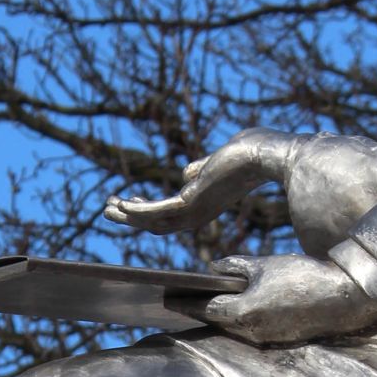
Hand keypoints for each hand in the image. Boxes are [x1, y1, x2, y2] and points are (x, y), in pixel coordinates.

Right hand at [105, 128, 295, 233]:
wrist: (269, 154)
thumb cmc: (253, 152)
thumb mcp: (218, 160)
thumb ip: (202, 168)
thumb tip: (187, 172)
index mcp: (205, 203)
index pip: (172, 214)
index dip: (149, 210)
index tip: (131, 200)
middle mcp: (199, 212)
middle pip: (158, 224)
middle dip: (132, 217)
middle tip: (110, 208)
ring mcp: (195, 209)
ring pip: (154, 221)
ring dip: (128, 216)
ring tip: (107, 206)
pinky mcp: (192, 203)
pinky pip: (157, 213)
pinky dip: (137, 212)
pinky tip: (122, 204)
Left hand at [173, 254, 376, 345]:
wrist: (346, 297)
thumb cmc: (303, 275)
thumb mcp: (264, 265)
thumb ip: (236, 266)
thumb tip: (215, 268)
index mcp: (243, 313)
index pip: (202, 309)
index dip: (181, 301)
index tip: (162, 296)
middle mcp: (251, 332)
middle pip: (215, 321)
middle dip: (196, 310)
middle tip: (175, 300)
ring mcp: (267, 339)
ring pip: (233, 327)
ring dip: (217, 315)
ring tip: (199, 303)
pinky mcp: (281, 340)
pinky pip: (251, 330)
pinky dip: (238, 319)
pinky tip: (233, 308)